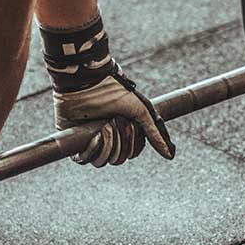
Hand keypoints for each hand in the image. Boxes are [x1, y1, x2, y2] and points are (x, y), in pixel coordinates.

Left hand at [52, 66, 175, 166]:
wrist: (87, 83)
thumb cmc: (114, 92)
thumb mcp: (141, 111)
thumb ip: (155, 134)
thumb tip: (170, 156)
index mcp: (121, 133)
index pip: (131, 153)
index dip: (132, 143)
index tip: (129, 123)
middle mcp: (106, 139)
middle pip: (118, 159)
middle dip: (119, 141)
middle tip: (114, 121)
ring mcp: (90, 141)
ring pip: (102, 161)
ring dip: (106, 144)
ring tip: (103, 126)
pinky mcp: (74, 141)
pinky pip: (84, 160)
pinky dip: (91, 150)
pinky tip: (93, 136)